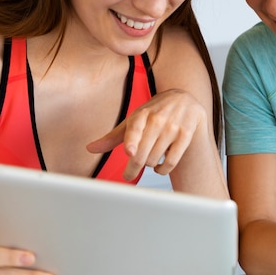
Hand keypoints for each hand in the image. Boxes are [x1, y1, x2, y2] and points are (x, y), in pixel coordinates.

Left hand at [86, 89, 207, 180]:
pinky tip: (160, 167)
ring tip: (149, 159)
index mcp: (141, 114)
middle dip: (132, 168)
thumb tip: (90, 149)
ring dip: (149, 165)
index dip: (132, 141)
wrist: (184, 99)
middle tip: (128, 174)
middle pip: (142, 153)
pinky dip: (162, 170)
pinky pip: (171, 162)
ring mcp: (173, 127)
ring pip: (154, 159)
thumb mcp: (133, 120)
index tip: (130, 152)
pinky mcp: (185, 136)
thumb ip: (113, 137)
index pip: (135, 128)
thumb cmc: (154, 112)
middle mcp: (157, 119)